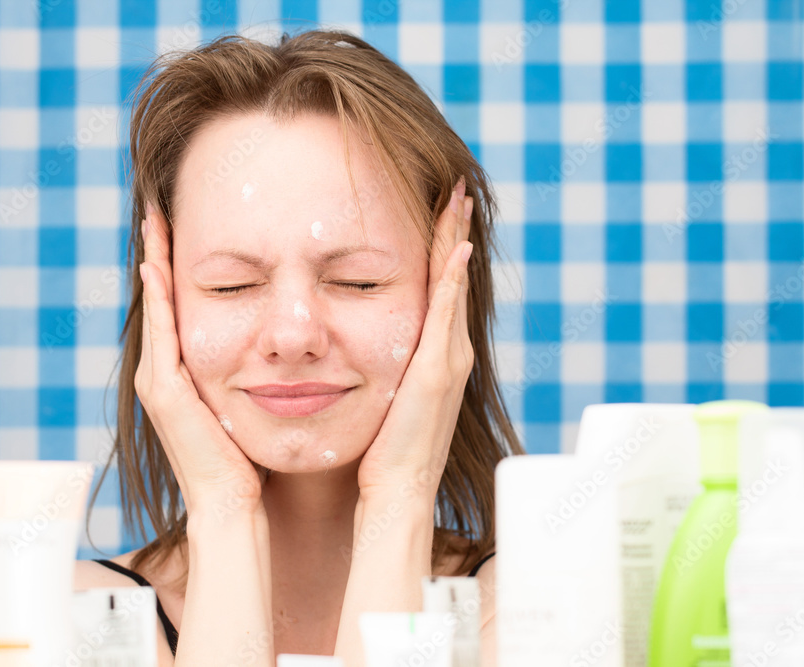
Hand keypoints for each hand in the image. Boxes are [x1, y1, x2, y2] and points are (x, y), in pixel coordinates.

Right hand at [135, 200, 264, 516]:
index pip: (178, 304)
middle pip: (159, 298)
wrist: (232, 503)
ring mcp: (159, 379)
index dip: (175, 265)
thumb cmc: (248, 457)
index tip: (181, 224)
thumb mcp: (248, 401)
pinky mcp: (165, 389)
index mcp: (184, 371)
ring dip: (154, 262)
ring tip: (155, 221)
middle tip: (159, 209)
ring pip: (155, 307)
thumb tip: (278, 344)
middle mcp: (163, 370)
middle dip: (158, 252)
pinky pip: (162, 331)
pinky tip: (158, 262)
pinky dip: (158, 296)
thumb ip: (252, 371)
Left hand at [355, 178, 473, 503]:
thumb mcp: (380, 397)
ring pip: (454, 285)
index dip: (439, 248)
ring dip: (456, 240)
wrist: (397, 491)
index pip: (437, 288)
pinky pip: (446, 313)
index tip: (439, 209)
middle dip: (454, 231)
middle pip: (452, 276)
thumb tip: (346, 346)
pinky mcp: (438, 371)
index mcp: (433, 354)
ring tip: (457, 200)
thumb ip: (379, 368)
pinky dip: (452, 279)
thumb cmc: (383, 451)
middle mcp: (448, 350)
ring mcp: (448, 359)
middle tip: (456, 189)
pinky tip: (455, 246)